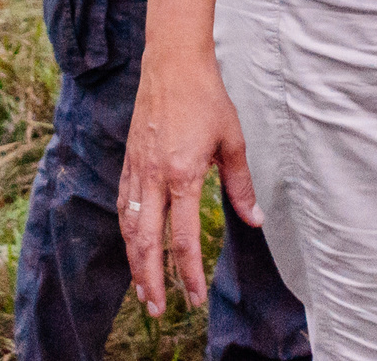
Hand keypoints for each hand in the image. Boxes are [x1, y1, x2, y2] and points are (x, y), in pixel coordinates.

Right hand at [118, 51, 261, 319]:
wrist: (173, 64)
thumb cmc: (207, 99)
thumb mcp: (233, 140)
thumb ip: (241, 185)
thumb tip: (254, 220)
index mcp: (182, 175)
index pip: (182, 238)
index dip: (188, 273)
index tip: (195, 297)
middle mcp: (153, 177)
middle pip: (146, 242)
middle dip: (150, 281)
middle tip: (158, 311)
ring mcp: (136, 170)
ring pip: (129, 227)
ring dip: (134, 262)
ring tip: (142, 290)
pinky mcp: (129, 161)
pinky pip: (122, 205)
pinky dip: (127, 232)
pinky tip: (133, 245)